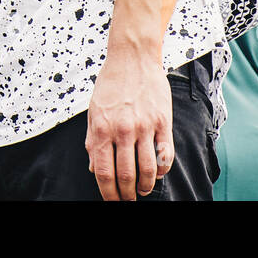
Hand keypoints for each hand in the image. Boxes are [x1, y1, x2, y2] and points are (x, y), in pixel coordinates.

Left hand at [85, 49, 172, 200]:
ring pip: (148, 170)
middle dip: (127, 195)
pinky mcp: (163, 122)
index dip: (108, 194)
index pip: (103, 173)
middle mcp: (122, 130)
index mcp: (101, 129)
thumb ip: (92, 140)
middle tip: (129, 200)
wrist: (132, 57)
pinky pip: (165, 155)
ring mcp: (144, 126)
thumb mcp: (93, 110)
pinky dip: (162, 171)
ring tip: (143, 191)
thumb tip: (94, 168)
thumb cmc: (110, 83)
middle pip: (126, 176)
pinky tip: (158, 174)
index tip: (112, 201)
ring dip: (146, 187)